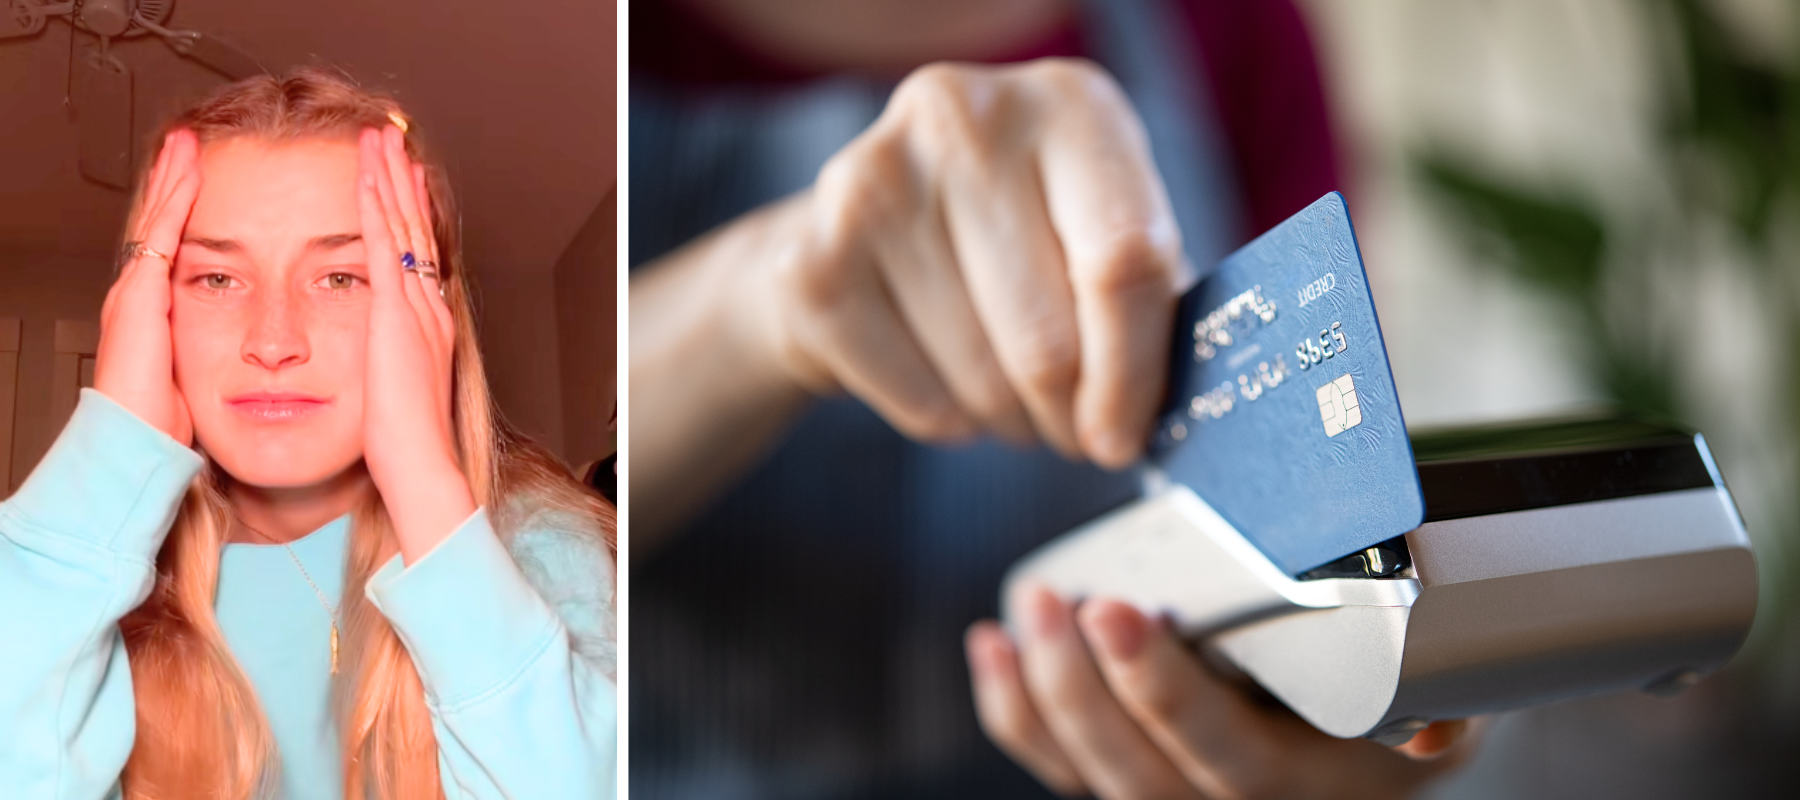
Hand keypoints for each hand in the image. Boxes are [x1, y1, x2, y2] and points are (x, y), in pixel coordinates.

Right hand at [94, 130, 199, 444]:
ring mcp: (134, 290)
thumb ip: (211, 353)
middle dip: (173, 181)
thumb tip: (248, 353)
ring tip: (186, 143)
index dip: (180, 211)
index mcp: (151, 310)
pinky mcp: (140, 294)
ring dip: (173, 179)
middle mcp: (138, 293)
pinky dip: (175, 202)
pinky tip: (189, 175)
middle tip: (188, 143)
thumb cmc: (163, 420)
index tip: (198, 179)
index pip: (167, 246)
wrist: (132, 439)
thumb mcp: (195, 375)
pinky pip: (160, 236)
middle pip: (157, 222)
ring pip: (156, 219)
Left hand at [356, 125, 475, 561]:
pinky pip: (386, 244)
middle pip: (417, 230)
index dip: (411, 215)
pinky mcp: (396, 311)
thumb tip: (373, 360)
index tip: (403, 183)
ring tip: (380, 139)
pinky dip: (379, 205)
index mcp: (427, 329)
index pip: (419, 258)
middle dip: (404, 182)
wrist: (418, 465)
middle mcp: (428, 310)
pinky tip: (369, 175)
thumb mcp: (393, 395)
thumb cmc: (401, 447)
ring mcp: (416, 307)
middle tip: (393, 142)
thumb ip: (384, 367)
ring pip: (404, 226)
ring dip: (391, 178)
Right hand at [744, 58, 1184, 466]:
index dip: (1134, 373)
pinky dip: (945, 420)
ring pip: (984, 382)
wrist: (856, 234)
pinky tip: (939, 377)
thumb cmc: (1011, 241)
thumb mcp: (1095, 234)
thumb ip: (1144, 301)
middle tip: (1070, 430)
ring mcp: (876, 182)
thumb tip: (1155, 416)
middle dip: (1069, 415)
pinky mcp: (812, 261)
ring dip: (1009, 420)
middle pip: (1050, 339)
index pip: (1123, 259)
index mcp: (1068, 103)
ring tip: (1006, 393)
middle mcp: (967, 118)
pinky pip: (918, 401)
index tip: (1126, 438)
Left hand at [967, 587, 1480, 799]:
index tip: (1119, 612)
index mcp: (1307, 787)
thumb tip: (1428, 726)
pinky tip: (992, 649)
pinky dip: (1017, 712)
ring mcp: (1177, 795)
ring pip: (1091, 775)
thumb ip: (1434, 698)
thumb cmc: (1404, 697)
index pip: (1226, 756)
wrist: (1373, 741)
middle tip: (1053, 603)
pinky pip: (1062, 766)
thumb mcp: (1445, 695)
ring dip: (1040, 697)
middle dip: (1081, 688)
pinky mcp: (1132, 776)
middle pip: (1138, 774)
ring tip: (1018, 619)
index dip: (1162, 694)